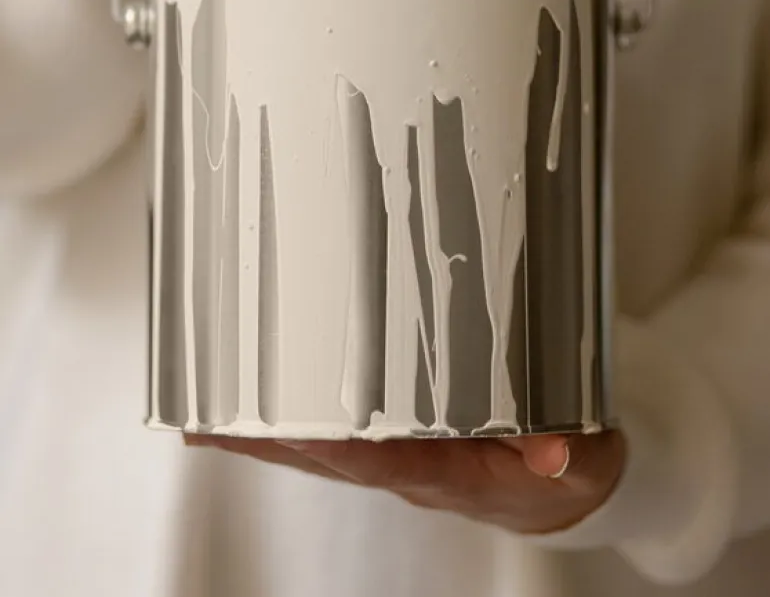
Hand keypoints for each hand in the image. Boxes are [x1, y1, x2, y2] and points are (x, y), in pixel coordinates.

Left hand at [186, 430, 625, 535]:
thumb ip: (569, 452)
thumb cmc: (565, 469)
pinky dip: (290, 435)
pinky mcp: (397, 449)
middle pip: (335, 460)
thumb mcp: (582, 459)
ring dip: (268, 443)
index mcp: (457, 475)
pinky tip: (251, 426)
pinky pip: (335, 445)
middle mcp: (416, 473)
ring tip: (209, 422)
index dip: (345, 447)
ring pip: (324, 456)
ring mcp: (401, 464)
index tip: (298, 428)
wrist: (561, 491)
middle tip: (217, 421)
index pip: (392, 462)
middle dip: (277, 442)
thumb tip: (555, 453)